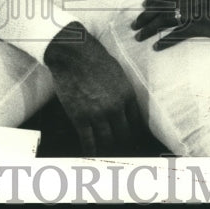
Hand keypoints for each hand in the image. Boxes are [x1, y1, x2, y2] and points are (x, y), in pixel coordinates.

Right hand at [43, 22, 144, 154]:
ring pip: (108, 141)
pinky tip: (91, 154)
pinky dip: (91, 150)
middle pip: (124, 135)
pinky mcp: (80, 118)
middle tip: (120, 148)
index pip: (136, 123)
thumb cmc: (95, 57)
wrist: (72, 53)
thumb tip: (124, 104)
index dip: (134, 133)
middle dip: (123, 143)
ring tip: (107, 152)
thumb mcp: (117, 72)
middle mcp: (115, 108)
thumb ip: (122, 90)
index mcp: (127, 95)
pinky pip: (88, 141)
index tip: (133, 138)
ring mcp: (97, 114)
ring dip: (108, 148)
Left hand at [131, 0, 209, 50]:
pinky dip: (165, 41)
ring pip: (164, 19)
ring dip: (148, 28)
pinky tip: (156, 47)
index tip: (144, 3)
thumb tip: (201, 3)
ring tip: (138, 36)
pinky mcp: (200, 27)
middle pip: (161, 5)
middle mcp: (192, 0)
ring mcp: (194, 13)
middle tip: (134, 24)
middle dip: (145, 15)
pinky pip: (177, 34)